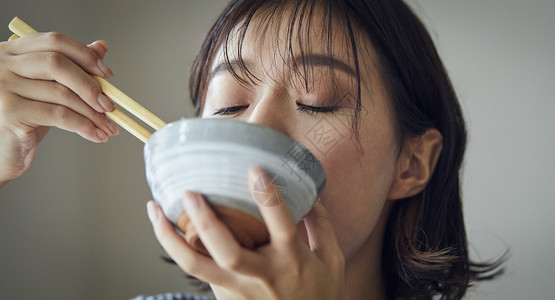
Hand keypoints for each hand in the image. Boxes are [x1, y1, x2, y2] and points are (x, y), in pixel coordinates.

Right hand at [0, 33, 118, 184]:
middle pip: (57, 64)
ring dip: (92, 113)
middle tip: (109, 105)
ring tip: (108, 126)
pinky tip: (96, 135)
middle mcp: (2, 65)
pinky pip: (59, 115)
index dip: (84, 55)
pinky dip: (84, 126)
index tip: (106, 74)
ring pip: (62, 93)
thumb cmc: (24, 119)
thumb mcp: (48, 90)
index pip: (54, 42)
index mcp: (12, 52)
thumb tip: (101, 47)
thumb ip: (70, 68)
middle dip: (90, 85)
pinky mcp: (10, 113)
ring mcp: (3, 88)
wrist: (2, 153)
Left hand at [147, 167, 344, 298]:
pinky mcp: (225, 298)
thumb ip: (321, 224)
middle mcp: (262, 276)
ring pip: (197, 267)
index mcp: (292, 261)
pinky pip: (196, 272)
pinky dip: (178, 249)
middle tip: (191, 193)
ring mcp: (239, 291)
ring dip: (171, 239)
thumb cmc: (321, 293)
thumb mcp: (331, 259)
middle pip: (228, 253)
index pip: (281, 225)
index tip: (254, 169)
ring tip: (155, 211)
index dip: (268, 196)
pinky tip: (166, 228)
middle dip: (206, 221)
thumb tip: (309, 192)